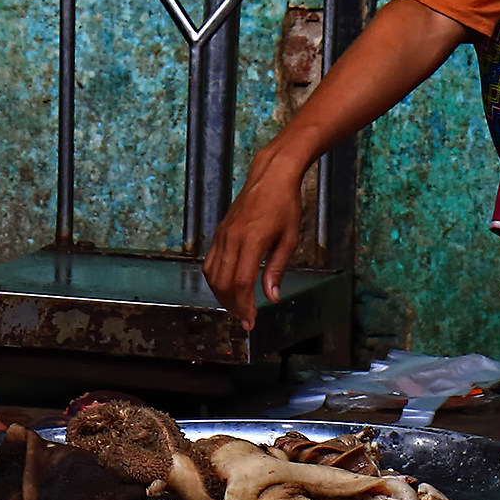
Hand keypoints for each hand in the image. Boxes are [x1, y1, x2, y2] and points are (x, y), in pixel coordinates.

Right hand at [202, 153, 307, 329]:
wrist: (271, 177)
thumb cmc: (285, 205)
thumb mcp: (289, 239)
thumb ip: (277, 269)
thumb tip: (271, 296)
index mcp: (252, 241)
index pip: (242, 283)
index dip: (245, 306)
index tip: (251, 322)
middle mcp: (232, 238)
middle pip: (223, 282)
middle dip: (233, 305)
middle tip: (245, 319)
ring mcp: (223, 234)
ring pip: (212, 274)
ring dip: (222, 294)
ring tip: (236, 306)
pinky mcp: (219, 231)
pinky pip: (210, 261)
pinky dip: (215, 278)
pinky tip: (227, 286)